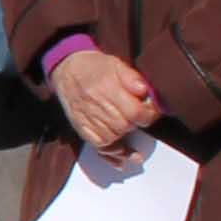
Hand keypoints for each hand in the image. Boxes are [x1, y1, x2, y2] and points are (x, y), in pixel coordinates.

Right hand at [50, 47, 159, 163]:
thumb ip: (133, 78)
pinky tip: (122, 157)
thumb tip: (146, 92)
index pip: (135, 111)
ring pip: (113, 138)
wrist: (67, 70)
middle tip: (142, 119)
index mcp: (107, 88)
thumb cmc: (94, 67)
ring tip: (135, 145)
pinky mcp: (82, 128)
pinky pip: (98, 146)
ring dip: (126, 141)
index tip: (153, 112)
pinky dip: (111, 153)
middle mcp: (96, 105)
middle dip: (137, 125)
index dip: (149, 114)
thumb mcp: (116, 64)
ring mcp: (88, 118)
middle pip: (125, 126)